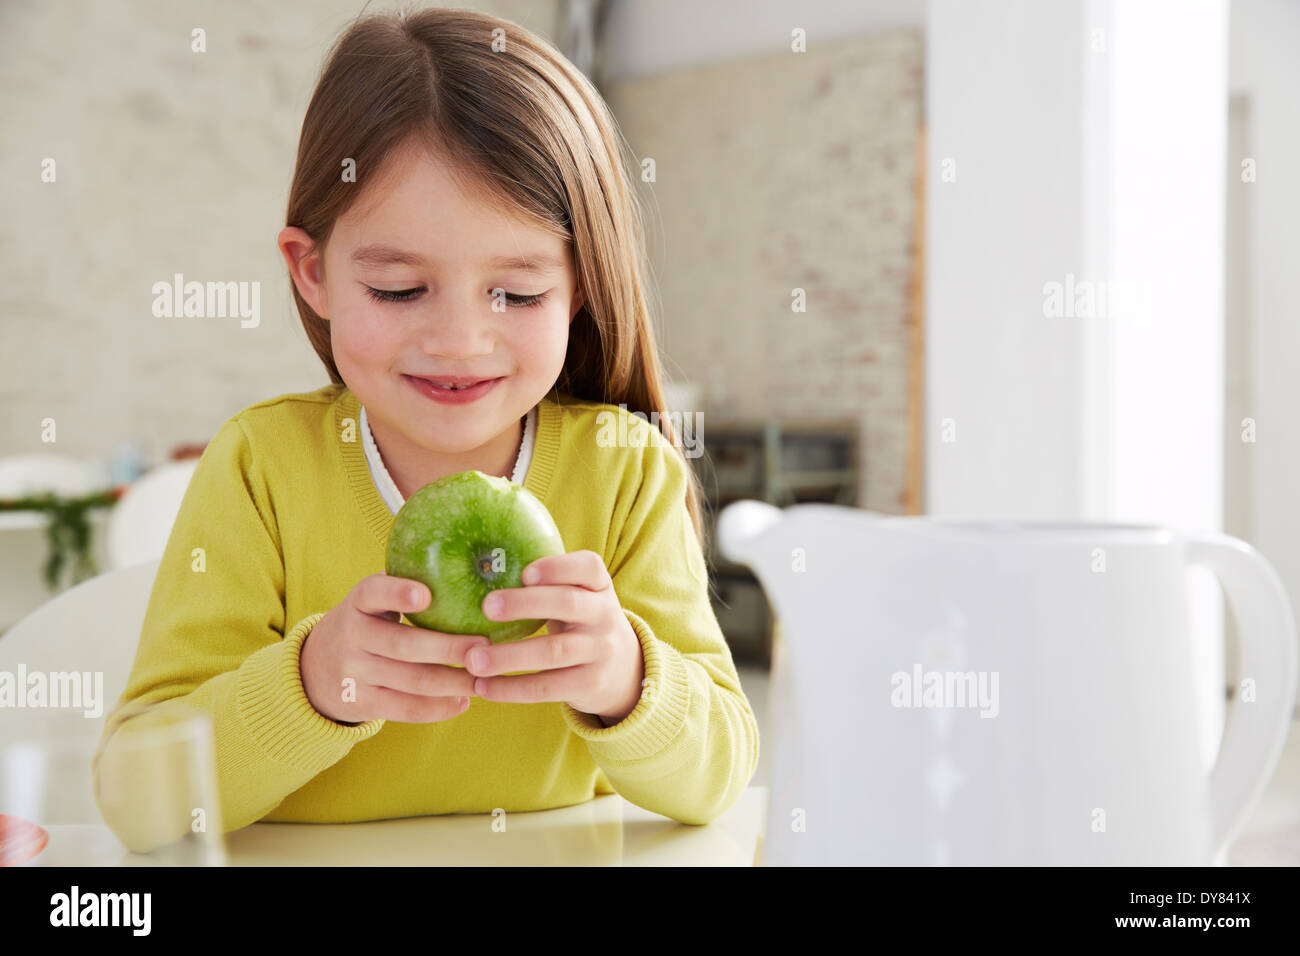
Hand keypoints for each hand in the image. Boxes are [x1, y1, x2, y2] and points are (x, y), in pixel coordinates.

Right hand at [300, 573, 487, 723]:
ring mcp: (354, 672)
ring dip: (454, 681)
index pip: (373, 592)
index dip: (398, 593)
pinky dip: (438, 708)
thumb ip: (406, 584)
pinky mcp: (360, 703)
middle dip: (450, 647)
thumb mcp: (374, 601)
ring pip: (412, 681)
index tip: (426, 595)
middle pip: (405, 645)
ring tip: (484, 677)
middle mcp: (352, 635)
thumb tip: (472, 567)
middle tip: (486, 646)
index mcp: (359, 602)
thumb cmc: (368, 624)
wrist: (316, 669)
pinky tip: (463, 701)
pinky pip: (405, 709)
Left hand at [466, 550, 644, 725]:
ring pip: (554, 651)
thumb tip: (481, 570)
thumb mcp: (578, 597)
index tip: (524, 572)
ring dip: (509, 656)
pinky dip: (512, 688)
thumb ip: (547, 584)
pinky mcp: (591, 684)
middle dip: (525, 604)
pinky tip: (484, 687)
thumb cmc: (580, 622)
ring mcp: (601, 651)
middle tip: (486, 606)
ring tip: (472, 659)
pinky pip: (548, 687)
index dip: (557, 567)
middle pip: (568, 604)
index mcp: (599, 586)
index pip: (588, 567)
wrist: (622, 670)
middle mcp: (605, 615)